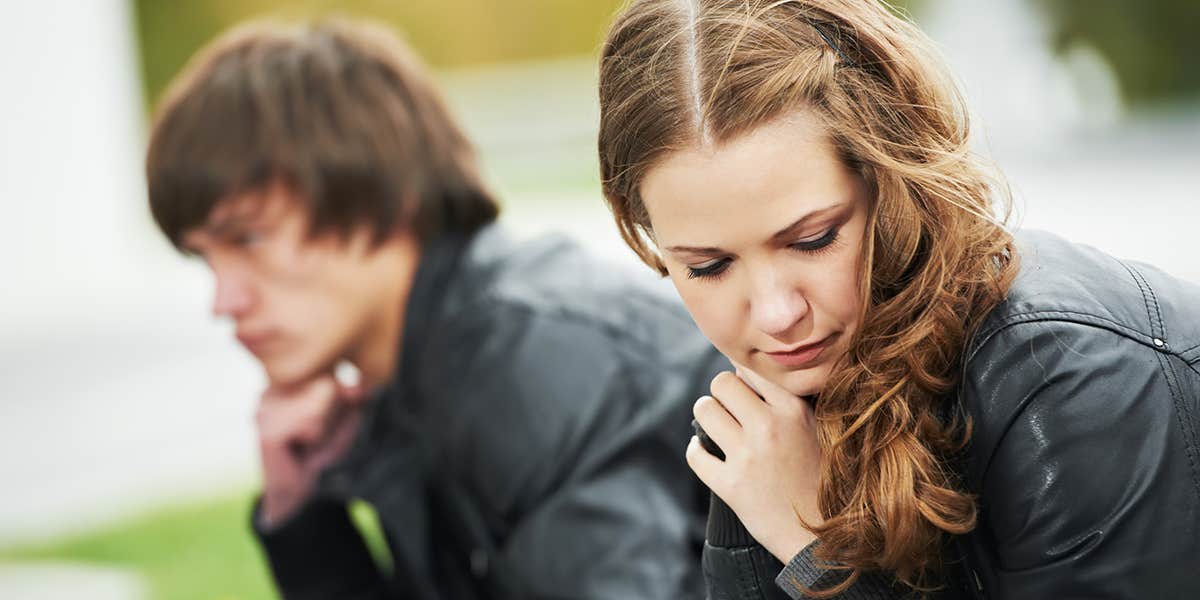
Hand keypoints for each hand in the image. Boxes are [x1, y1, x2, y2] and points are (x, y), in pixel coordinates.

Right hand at [256, 373, 365, 526]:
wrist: (298, 489)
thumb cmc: (321, 449)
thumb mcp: (345, 416)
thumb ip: (352, 395)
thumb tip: (358, 388)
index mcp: (286, 379)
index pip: (329, 370)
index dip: (339, 396)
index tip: (324, 419)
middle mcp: (270, 388)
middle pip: (326, 383)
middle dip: (332, 412)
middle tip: (316, 434)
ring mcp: (264, 408)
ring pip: (320, 402)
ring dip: (324, 427)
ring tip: (309, 442)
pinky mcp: (267, 430)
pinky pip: (311, 422)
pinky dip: (316, 438)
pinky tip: (301, 449)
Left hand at [686, 366, 822, 562]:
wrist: (822, 536)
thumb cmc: (822, 481)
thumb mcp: (819, 432)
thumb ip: (791, 403)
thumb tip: (753, 376)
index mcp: (793, 410)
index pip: (751, 370)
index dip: (744, 379)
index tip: (746, 392)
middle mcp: (768, 427)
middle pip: (721, 383)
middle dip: (722, 394)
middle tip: (729, 409)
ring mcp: (747, 457)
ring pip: (703, 409)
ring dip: (707, 417)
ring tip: (717, 427)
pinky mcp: (730, 486)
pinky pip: (695, 454)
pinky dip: (697, 451)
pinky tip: (706, 452)